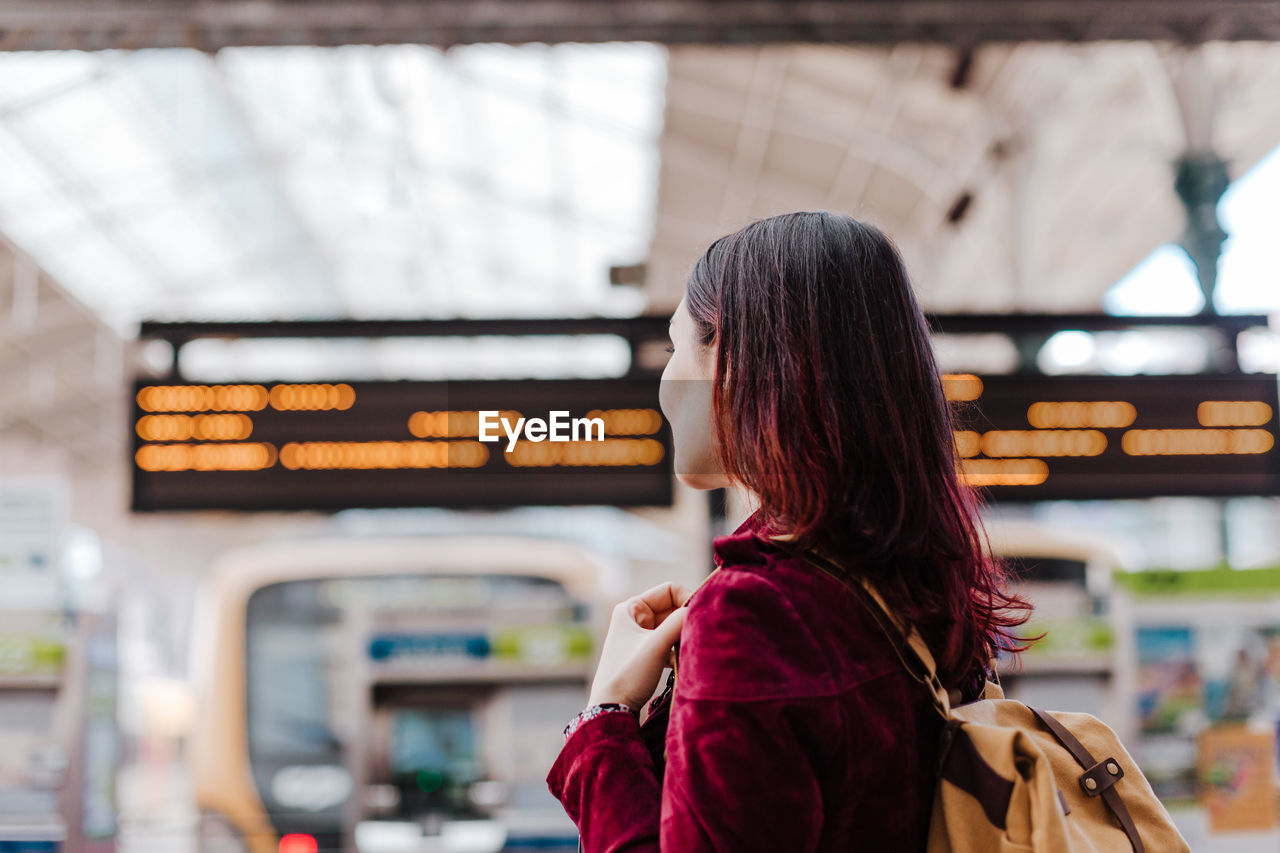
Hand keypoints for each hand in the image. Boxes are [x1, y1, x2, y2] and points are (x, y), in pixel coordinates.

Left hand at [588, 582, 693, 710]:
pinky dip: (678, 649)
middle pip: (672, 608)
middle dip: (686, 620)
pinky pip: (669, 642)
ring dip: (683, 636)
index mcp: (631, 608)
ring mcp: (640, 635)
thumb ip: (678, 623)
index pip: (669, 590)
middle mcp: (634, 617)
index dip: (687, 599)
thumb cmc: (628, 674)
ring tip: (688, 649)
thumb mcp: (656, 646)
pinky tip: (681, 661)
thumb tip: (699, 608)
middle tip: (698, 635)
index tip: (700, 617)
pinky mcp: (646, 652)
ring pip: (672, 626)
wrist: (611, 709)